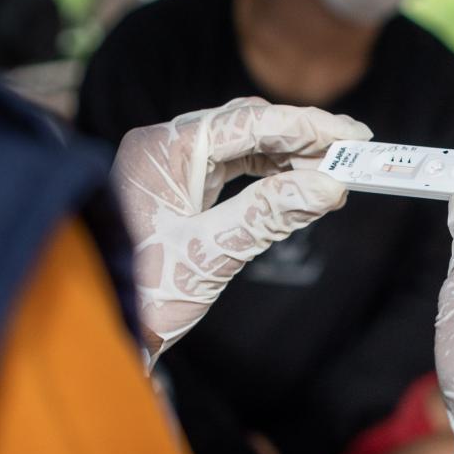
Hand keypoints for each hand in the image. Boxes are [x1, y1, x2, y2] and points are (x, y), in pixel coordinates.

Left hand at [112, 97, 369, 359]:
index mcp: (164, 149)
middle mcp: (163, 146)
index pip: (249, 123)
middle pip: (246, 125)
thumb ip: (268, 214)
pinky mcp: (174, 186)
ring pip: (239, 144)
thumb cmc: (141, 294)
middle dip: (301, 138)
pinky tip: (293, 184)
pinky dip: (264, 172)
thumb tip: (328, 185)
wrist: (98, 330)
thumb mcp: (209, 254)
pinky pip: (227, 165)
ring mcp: (167, 165)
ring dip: (286, 155)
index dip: (306, 127)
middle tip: (352, 154)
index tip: (354, 136)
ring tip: (330, 172)